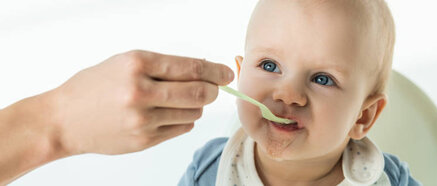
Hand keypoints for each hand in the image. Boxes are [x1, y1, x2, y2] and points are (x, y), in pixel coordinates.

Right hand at [49, 50, 233, 154]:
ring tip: (179, 100)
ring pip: (193, 112)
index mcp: (137, 65)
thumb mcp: (126, 63)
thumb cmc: (95, 86)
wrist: (63, 119)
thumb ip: (164, 66)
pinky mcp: (144, 140)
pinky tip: (167, 114)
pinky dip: (183, 119)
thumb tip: (204, 70)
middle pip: (200, 93)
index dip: (215, 71)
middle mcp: (140, 92)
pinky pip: (182, 128)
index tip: (226, 73)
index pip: (191, 68)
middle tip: (214, 88)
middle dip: (213, 90)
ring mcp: (142, 120)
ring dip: (196, 105)